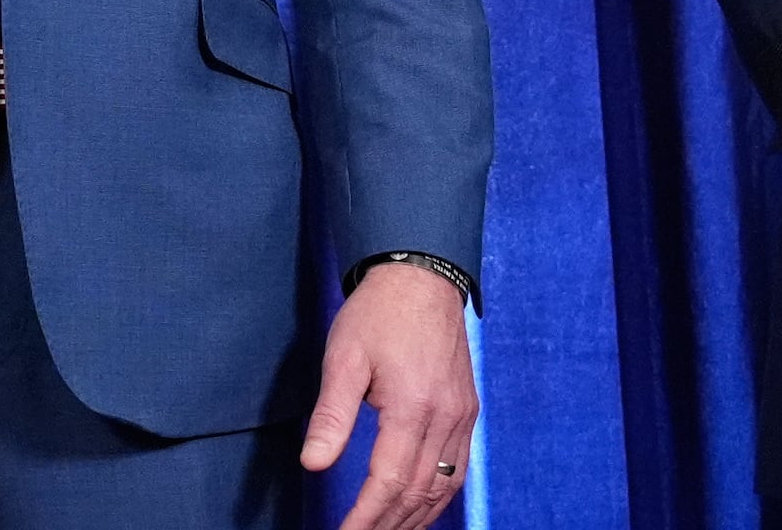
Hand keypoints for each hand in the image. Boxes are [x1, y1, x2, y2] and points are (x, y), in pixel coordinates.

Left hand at [300, 260, 476, 529]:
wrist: (422, 276)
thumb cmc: (378, 314)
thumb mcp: (344, 358)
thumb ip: (332, 416)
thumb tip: (314, 463)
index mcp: (413, 406)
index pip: (389, 480)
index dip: (366, 516)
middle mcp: (445, 417)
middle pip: (418, 491)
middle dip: (388, 523)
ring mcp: (462, 416)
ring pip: (444, 487)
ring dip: (415, 518)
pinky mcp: (467, 410)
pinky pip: (458, 469)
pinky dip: (438, 497)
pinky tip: (420, 507)